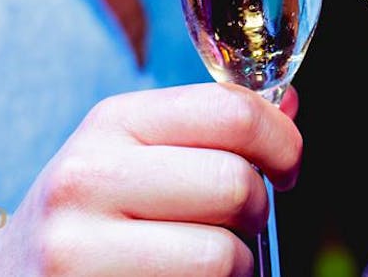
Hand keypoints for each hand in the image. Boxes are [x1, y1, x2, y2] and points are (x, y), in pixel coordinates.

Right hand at [0, 82, 300, 276]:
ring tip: (206, 264)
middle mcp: (88, 177)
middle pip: (236, 186)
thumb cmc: (95, 212)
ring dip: (238, 267)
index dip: (282, 143)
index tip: (285, 169)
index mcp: (113, 122)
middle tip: (237, 224)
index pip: (232, 113)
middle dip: (255, 212)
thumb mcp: (136, 151)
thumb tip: (289, 106)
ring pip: (224, 256)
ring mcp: (78, 248)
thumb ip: (211, 128)